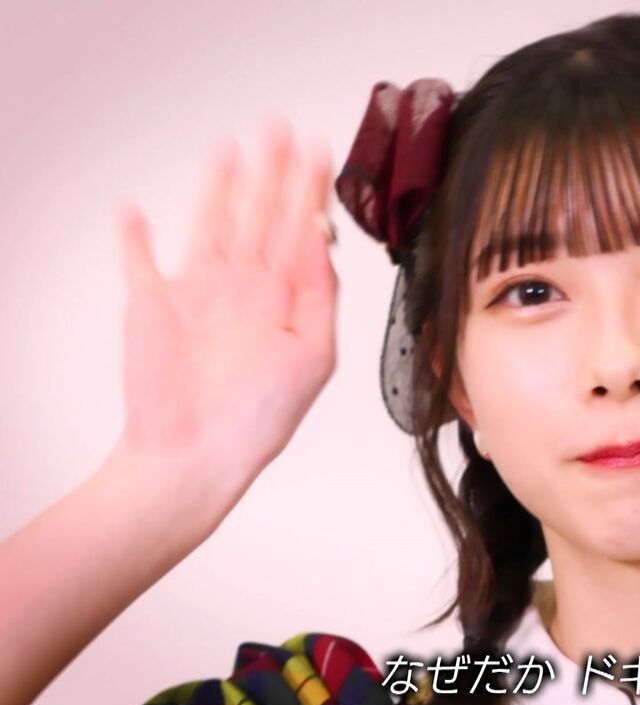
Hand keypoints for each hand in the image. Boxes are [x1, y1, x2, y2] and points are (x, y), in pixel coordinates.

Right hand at [114, 117, 336, 497]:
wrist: (200, 455)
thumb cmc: (259, 419)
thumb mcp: (314, 355)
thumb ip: (320, 295)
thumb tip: (322, 240)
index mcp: (285, 300)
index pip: (301, 231)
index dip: (310, 191)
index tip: (321, 152)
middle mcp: (245, 289)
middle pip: (260, 215)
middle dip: (272, 172)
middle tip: (280, 128)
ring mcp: (198, 293)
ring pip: (211, 224)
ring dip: (220, 185)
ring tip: (229, 145)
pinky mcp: (153, 305)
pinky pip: (139, 262)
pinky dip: (132, 237)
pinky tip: (132, 210)